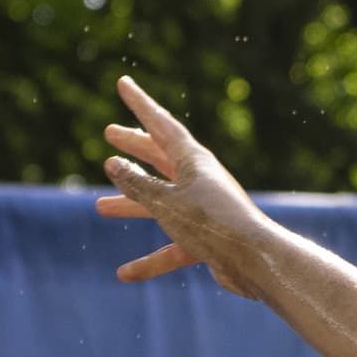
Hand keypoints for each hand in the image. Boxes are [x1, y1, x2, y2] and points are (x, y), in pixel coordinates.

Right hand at [93, 76, 280, 300]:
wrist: (255, 261)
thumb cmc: (211, 224)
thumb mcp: (166, 202)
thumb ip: (137, 184)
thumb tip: (112, 164)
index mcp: (193, 160)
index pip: (160, 124)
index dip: (139, 103)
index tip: (123, 83)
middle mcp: (199, 180)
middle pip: (160, 157)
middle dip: (134, 146)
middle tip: (110, 133)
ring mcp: (202, 209)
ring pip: (160, 203)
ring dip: (132, 204)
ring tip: (100, 206)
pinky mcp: (206, 239)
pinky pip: (172, 247)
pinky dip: (150, 260)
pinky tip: (125, 273)